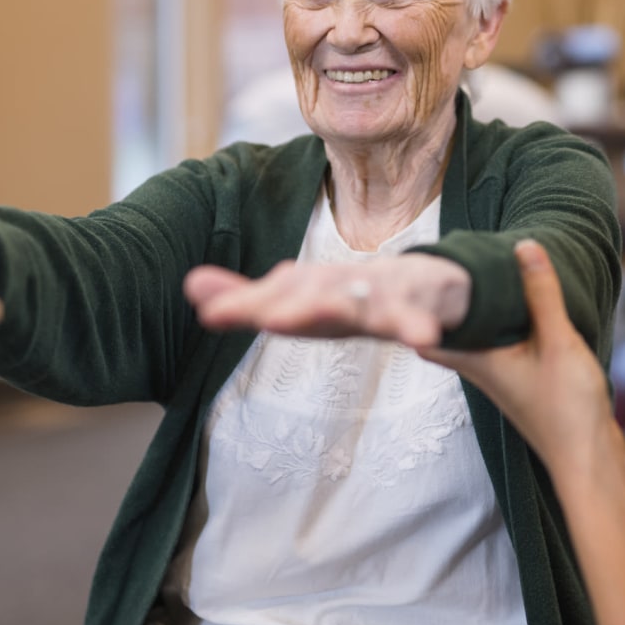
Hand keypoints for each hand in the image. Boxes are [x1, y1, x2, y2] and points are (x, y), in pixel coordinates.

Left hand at [184, 253, 470, 348]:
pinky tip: (424, 340)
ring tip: (323, 314)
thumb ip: (249, 300)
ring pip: (366, 304)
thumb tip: (189, 284)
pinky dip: (419, 324)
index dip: (248, 303)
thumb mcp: (301, 301)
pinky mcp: (422, 305)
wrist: (435, 286)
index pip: (278, 297)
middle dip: (292, 304)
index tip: (212, 312)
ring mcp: (385, 295)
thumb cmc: (355, 296)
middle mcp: (345, 288)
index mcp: (314, 293)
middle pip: (318, 294)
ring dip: (349, 308)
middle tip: (266, 317)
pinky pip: (420, 317)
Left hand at [420, 239, 620, 480]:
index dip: (420, 305)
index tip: (421, 272)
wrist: (589, 457)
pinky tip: (518, 306)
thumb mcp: (556, 341)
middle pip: (449, 331)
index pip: (427, 333)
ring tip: (481, 274)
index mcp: (476, 359)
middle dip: (446, 302)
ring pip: (475, 336)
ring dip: (476, 310)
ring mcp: (500, 376)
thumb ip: (541, 294)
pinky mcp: (520, 379)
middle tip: (449, 264)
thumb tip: (523, 247)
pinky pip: (499, 342)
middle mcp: (480, 369)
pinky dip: (500, 322)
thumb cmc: (567, 407)